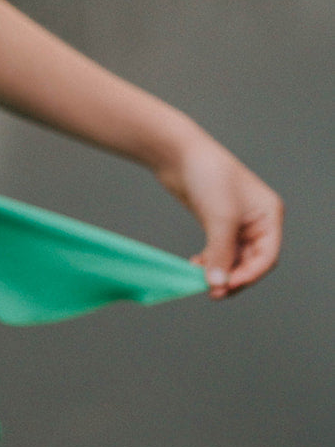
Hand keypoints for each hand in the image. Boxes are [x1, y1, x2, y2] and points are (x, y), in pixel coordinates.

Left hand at [153, 128, 282, 299]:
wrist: (178, 154)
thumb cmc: (208, 175)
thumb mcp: (220, 218)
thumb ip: (221, 253)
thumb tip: (218, 284)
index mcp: (269, 215)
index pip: (267, 256)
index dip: (249, 274)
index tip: (228, 285)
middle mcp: (257, 220)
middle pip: (250, 261)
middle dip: (232, 277)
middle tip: (213, 292)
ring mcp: (236, 223)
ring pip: (233, 258)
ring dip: (219, 272)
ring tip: (200, 281)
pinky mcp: (217, 223)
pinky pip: (219, 251)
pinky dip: (210, 262)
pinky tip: (195, 266)